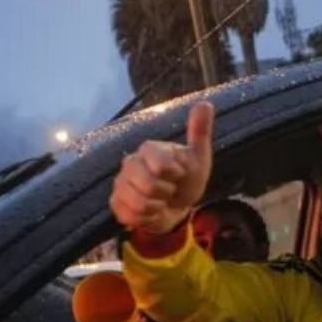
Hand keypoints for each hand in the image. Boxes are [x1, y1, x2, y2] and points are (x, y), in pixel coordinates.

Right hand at [110, 102, 214, 234]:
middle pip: (147, 184)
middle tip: (171, 189)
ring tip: (161, 200)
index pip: (160, 164)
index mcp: (149, 149)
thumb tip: (205, 103)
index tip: (179, 173)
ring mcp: (120, 183)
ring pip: (139, 202)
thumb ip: (200, 131)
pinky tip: (152, 211)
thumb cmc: (187, 179)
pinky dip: (148, 218)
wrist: (178, 206)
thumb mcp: (198, 157)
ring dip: (158, 206)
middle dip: (166, 191)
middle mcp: (129, 163)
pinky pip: (131, 216)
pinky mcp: (115, 203)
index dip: (175, 174)